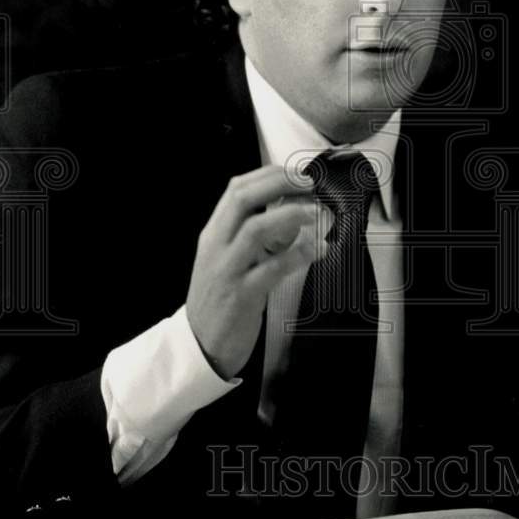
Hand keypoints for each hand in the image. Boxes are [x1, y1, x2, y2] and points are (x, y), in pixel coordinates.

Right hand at [186, 165, 329, 379]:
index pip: (236, 189)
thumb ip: (249, 235)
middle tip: (308, 182)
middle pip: (242, 199)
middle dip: (278, 184)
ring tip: (315, 212)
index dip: (268, 175)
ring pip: (254, 229)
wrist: (200, 346)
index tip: (296, 172)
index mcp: (213, 234)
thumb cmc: (220, 298)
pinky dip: (299, 255)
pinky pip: (273, 269)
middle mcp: (216, 246)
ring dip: (289, 215)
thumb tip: (291, 212)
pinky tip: (318, 249)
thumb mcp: (226, 258)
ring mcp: (227, 271)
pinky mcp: (241, 297)